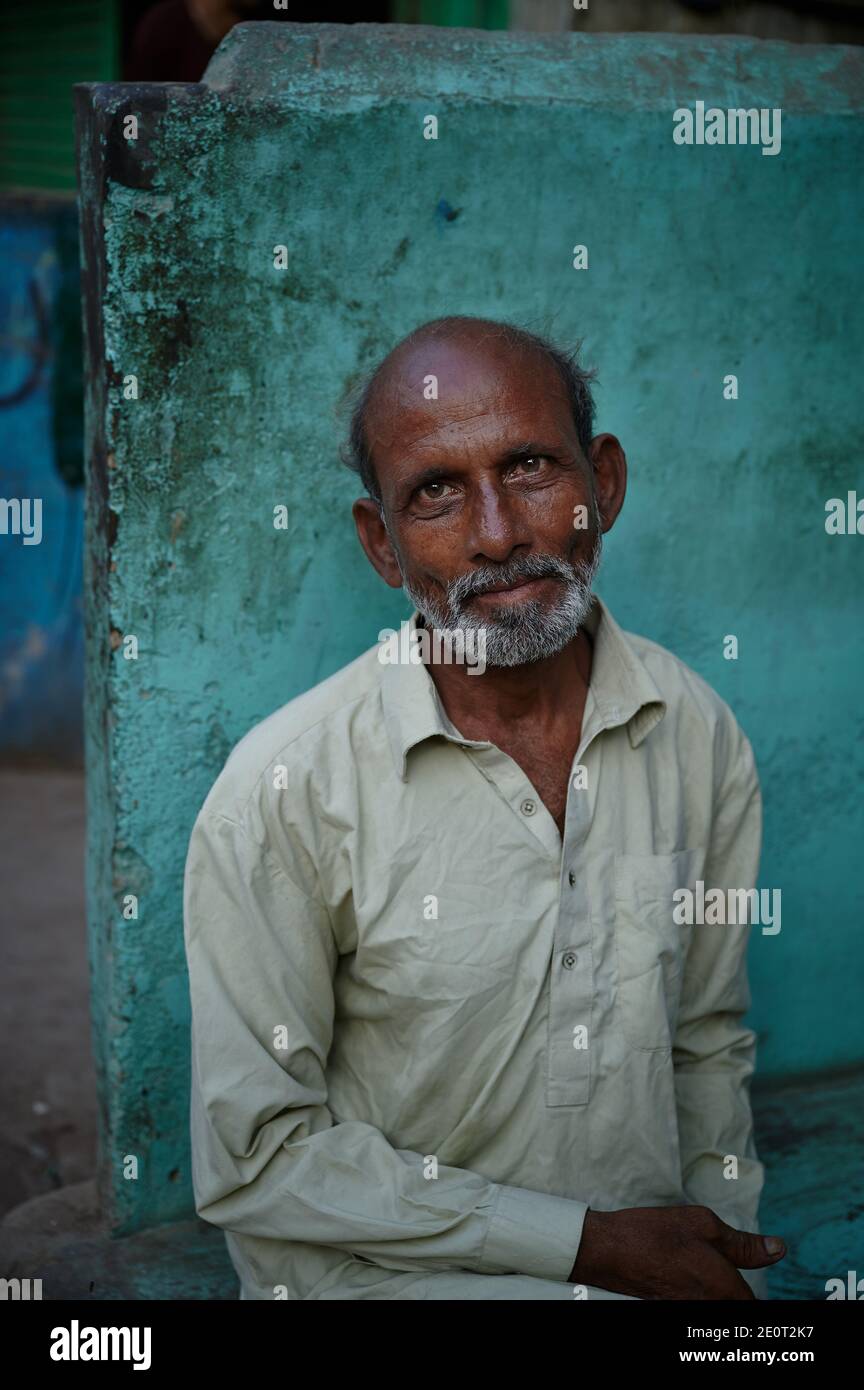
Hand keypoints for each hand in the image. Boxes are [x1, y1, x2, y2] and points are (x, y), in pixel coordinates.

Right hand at [568, 1205, 785, 1299]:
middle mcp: (710, 1308)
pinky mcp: (672, 1310)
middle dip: (735, 1291)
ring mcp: (689, 1312)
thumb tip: (779, 1249)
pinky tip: (682, 1275)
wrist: (607, 1251)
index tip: (739, 1272)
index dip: (751, 1287)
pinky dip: (697, 1294)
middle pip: (737, 1305)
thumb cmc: (654, 1233)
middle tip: (716, 1266)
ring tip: (694, 1268)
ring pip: (718, 1305)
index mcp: (726, 1288)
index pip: (754, 1303)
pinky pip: (697, 1304)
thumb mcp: (703, 1224)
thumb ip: (744, 1243)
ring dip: (717, 1292)